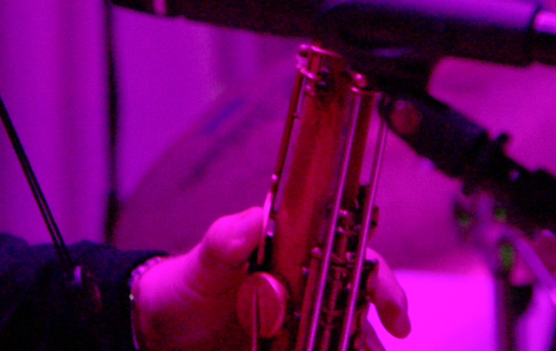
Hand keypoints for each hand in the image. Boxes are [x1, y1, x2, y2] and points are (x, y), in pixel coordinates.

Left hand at [132, 205, 411, 350]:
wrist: (160, 331)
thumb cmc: (184, 287)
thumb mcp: (201, 264)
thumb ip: (225, 242)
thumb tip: (255, 218)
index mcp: (293, 254)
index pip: (349, 253)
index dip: (374, 272)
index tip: (384, 295)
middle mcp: (307, 287)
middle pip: (361, 296)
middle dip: (386, 310)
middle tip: (395, 328)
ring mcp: (302, 323)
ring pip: (350, 333)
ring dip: (363, 342)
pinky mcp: (293, 348)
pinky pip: (327, 350)